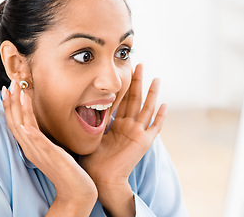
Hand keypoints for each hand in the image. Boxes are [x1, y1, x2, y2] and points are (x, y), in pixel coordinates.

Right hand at [2, 81, 96, 215]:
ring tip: (18, 91)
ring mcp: (39, 152)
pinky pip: (36, 142)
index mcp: (31, 145)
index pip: (17, 122)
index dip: (11, 105)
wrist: (75, 189)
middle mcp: (31, 148)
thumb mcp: (53, 149)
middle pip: (15, 122)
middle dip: (11, 102)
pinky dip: (29, 131)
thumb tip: (42, 126)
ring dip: (19, 109)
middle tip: (11, 83)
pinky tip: (24, 122)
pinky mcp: (49, 156)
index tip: (10, 88)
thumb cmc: (66, 168)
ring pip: (23, 127)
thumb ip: (45, 138)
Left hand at [80, 64, 166, 215]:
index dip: (123, 85)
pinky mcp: (144, 142)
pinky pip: (155, 127)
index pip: (122, 100)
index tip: (125, 70)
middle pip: (135, 99)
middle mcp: (129, 126)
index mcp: (116, 124)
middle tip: (139, 64)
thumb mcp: (92, 135)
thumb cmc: (93, 161)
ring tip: (156, 78)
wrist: (101, 178)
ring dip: (151, 93)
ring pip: (146, 108)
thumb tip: (79, 107)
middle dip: (137, 82)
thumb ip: (93, 122)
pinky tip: (165, 104)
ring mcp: (138, 133)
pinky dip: (160, 117)